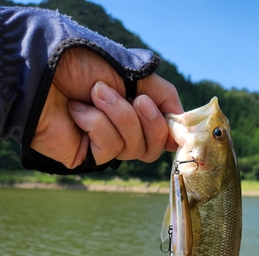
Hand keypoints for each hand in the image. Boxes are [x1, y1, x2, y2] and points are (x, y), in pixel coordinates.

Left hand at [31, 47, 182, 168]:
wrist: (42, 69)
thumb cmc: (83, 63)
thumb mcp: (133, 72)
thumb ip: (162, 95)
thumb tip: (182, 125)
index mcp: (137, 110)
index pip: (166, 133)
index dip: (173, 131)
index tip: (179, 126)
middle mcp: (124, 130)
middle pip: (155, 147)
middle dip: (150, 122)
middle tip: (136, 99)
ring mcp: (107, 144)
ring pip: (135, 148)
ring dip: (118, 115)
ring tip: (95, 94)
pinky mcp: (89, 156)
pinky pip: (110, 148)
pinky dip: (96, 123)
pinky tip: (77, 110)